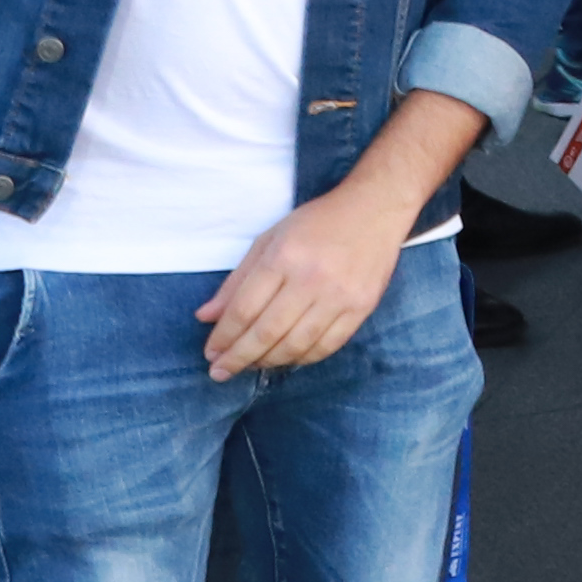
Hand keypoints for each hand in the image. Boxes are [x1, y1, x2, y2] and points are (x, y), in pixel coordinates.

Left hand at [199, 178, 418, 376]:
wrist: (375, 210)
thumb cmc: (317, 223)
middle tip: (220, 372)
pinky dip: (301, 359)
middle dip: (238, 357)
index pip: (244, 309)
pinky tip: (285, 359)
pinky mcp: (361, 308)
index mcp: (283, 257)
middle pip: (266, 332)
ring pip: (295, 345)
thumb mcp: (269, 240)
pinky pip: (326, 346)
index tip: (211, 353)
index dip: (223, 337)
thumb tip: (206, 317)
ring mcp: (339, 296)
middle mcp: (311, 279)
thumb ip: (237, 280)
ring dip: (267, 362)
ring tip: (250, 366)